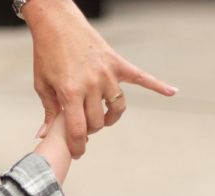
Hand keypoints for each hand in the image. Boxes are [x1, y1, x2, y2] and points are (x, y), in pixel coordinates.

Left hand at [23, 0, 176, 157]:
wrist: (57, 24)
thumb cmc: (46, 55)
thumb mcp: (42, 86)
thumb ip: (49, 112)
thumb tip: (43, 136)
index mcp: (70, 92)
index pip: (78, 130)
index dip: (77, 146)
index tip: (77, 153)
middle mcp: (91, 84)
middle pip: (98, 121)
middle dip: (90, 130)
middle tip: (83, 127)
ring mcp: (106, 73)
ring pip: (116, 107)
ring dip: (110, 117)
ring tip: (103, 118)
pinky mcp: (116, 62)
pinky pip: (140, 77)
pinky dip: (157, 85)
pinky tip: (172, 92)